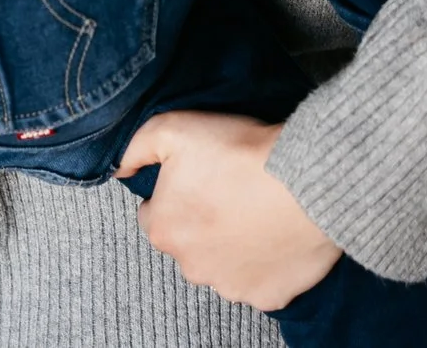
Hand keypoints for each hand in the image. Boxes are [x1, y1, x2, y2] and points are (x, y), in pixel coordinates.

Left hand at [119, 112, 340, 310]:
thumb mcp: (172, 129)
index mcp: (164, 230)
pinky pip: (259, 282)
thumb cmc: (239, 153)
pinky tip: (276, 235)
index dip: (175, 195)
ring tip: (256, 212)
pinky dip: (265, 264)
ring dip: (232, 246)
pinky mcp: (267, 296)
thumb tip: (120, 169)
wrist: (306, 180)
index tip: (200, 179)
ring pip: (221, 265)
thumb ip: (135, 149)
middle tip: (230, 193)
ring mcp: (231, 286)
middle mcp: (191, 267)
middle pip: (188, 244)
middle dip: (202, 223)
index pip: (156, 216)